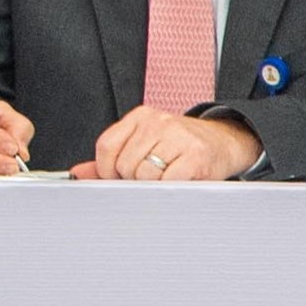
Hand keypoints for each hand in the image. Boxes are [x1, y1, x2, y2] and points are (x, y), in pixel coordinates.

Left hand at [76, 106, 261, 180]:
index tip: (120, 177)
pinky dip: (170, 189)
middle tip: (152, 177)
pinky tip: (179, 181)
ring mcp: (179, 137)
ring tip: (167, 178)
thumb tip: (79, 173)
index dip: (108, 170)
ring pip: (144, 176)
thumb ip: (110, 159)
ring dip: (153, 185)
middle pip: (124, 165)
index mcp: (141, 116)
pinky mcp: (196, 156)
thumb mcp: (145, 144)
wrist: (226, 141)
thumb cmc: (182, 147)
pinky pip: (167, 183)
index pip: (107, 146)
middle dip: (133, 180)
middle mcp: (159, 122)